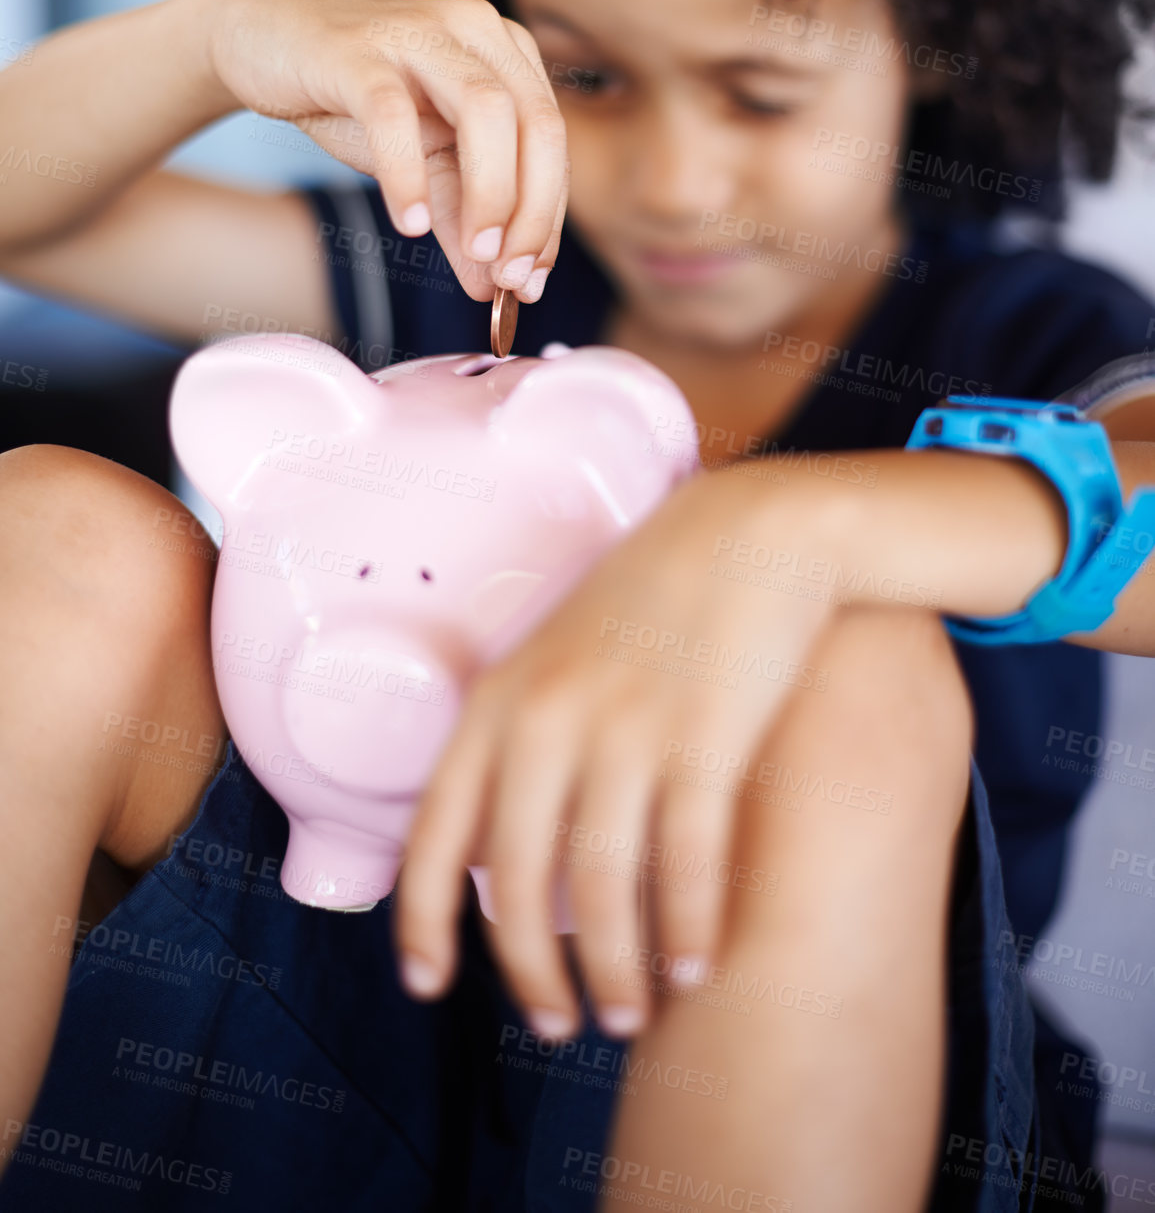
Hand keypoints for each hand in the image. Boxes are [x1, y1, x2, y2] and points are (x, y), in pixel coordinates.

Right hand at [207, 0, 567, 300]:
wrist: (256, 38)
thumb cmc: (351, 99)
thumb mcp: (419, 159)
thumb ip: (459, 217)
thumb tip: (493, 290)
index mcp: (504, 50)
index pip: (550, 140)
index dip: (548, 217)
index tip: (532, 284)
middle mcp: (474, 29)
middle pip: (537, 123)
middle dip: (532, 212)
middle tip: (513, 279)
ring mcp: (416, 32)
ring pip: (486, 111)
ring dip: (491, 193)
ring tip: (477, 254)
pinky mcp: (354, 51)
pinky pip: (393, 115)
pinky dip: (408, 175)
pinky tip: (409, 225)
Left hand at [394, 466, 833, 1039]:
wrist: (753, 530)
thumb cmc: (653, 601)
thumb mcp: (557, 653)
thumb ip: (518, 737)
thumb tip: (493, 848)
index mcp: (501, 698)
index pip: (435, 829)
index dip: (422, 919)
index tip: (428, 986)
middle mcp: (550, 716)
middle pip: (518, 879)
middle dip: (531, 973)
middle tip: (559, 1026)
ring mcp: (628, 724)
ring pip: (605, 886)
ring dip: (617, 970)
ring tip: (630, 1014)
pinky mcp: (707, 734)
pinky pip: (688, 859)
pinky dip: (690, 928)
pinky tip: (699, 967)